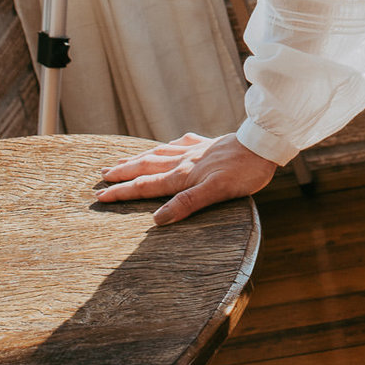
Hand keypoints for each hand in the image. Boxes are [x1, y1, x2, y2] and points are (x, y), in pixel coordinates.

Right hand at [93, 131, 277, 224]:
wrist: (263, 145)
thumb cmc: (244, 172)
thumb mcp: (217, 192)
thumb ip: (187, 204)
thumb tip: (157, 219)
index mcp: (183, 176)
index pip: (146, 186)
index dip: (123, 192)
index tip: (100, 195)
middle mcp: (184, 161)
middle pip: (146, 167)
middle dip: (122, 174)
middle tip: (101, 176)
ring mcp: (195, 150)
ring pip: (159, 154)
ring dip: (137, 159)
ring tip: (121, 161)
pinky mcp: (207, 144)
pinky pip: (180, 144)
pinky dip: (167, 146)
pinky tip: (166, 145)